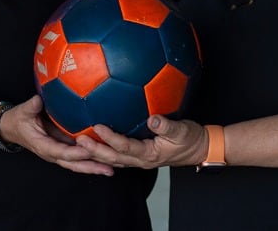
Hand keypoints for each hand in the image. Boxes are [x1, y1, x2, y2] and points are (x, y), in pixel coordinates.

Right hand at [2, 94, 116, 175]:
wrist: (11, 128)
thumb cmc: (17, 120)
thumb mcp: (23, 112)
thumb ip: (31, 107)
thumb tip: (38, 100)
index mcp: (43, 146)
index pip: (61, 152)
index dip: (76, 152)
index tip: (90, 150)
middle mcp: (52, 153)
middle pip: (74, 164)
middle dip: (91, 167)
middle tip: (110, 168)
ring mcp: (58, 153)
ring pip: (77, 164)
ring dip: (94, 167)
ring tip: (112, 169)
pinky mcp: (62, 149)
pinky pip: (78, 158)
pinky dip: (90, 160)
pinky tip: (105, 160)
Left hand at [79, 115, 208, 169]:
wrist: (200, 149)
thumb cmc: (192, 139)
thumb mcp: (182, 131)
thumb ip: (166, 126)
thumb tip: (153, 118)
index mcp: (148, 154)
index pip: (124, 147)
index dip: (109, 138)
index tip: (96, 126)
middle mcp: (140, 159)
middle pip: (112, 158)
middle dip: (94, 150)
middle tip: (78, 140)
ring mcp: (139, 159)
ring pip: (113, 159)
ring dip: (96, 153)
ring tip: (81, 144)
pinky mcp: (140, 155)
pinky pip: (119, 155)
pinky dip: (106, 150)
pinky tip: (98, 142)